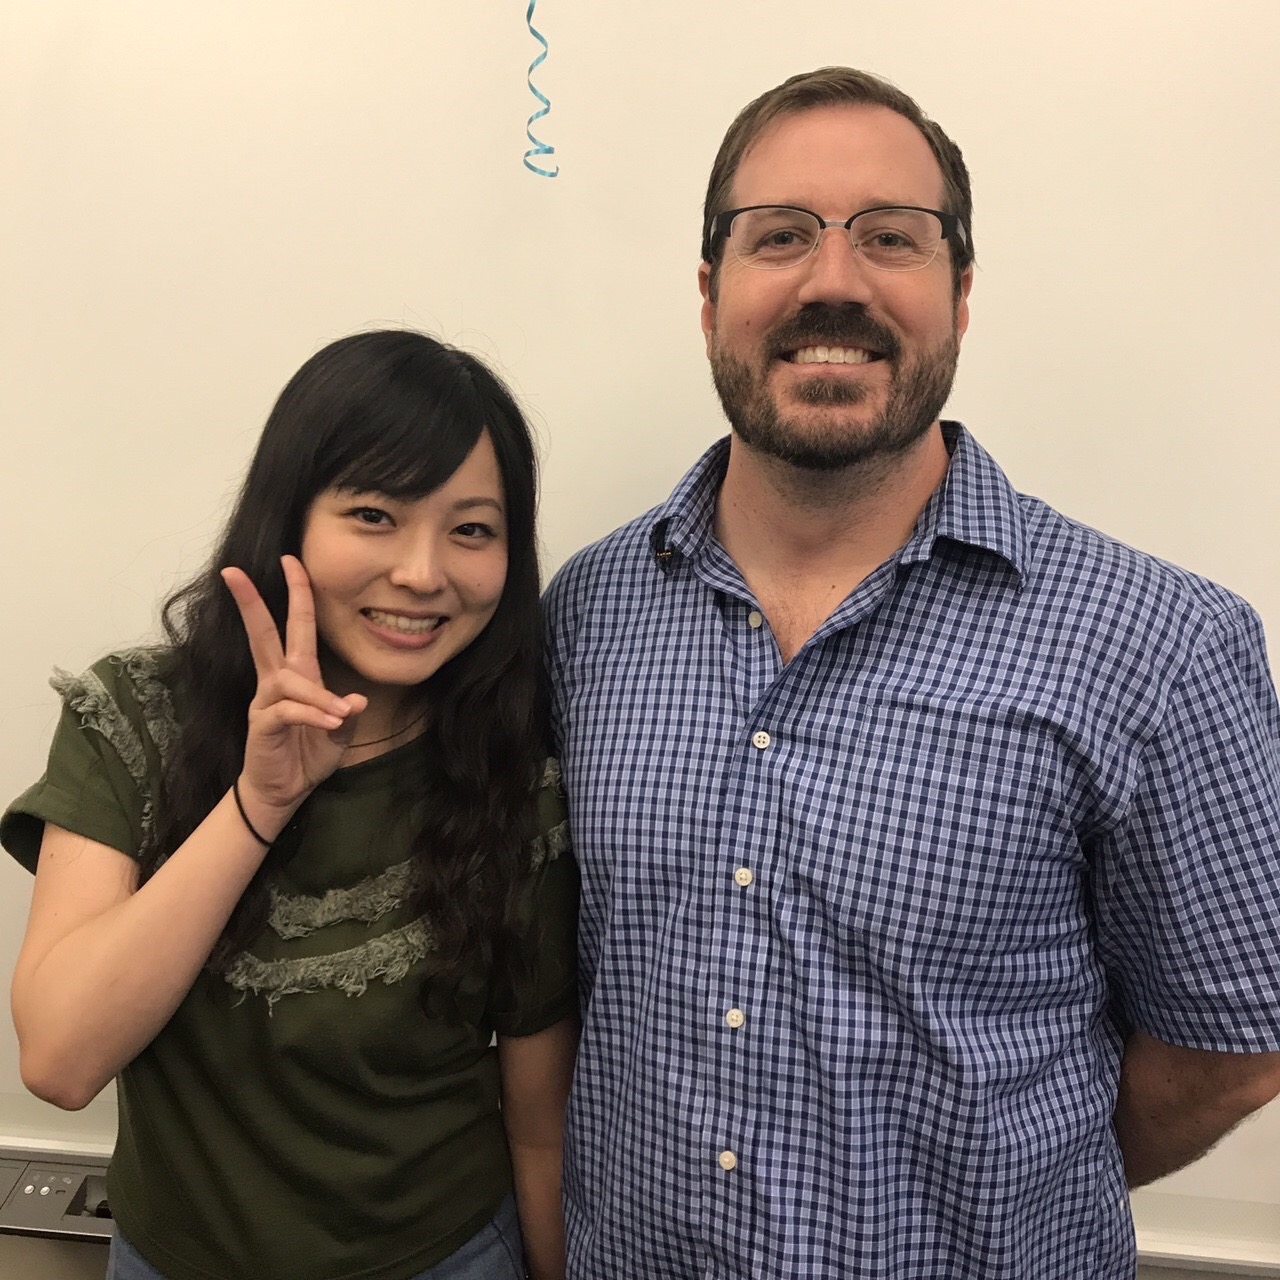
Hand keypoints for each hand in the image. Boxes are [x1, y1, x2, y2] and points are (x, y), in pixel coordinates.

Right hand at [221, 555, 367, 823]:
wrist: (284, 790)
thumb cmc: (309, 754)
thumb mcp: (339, 732)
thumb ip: (347, 713)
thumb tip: (358, 699)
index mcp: (298, 675)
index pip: (295, 626)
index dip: (295, 593)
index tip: (290, 559)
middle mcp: (277, 681)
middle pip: (263, 634)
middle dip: (251, 602)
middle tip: (233, 572)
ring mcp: (266, 701)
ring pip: (290, 681)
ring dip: (319, 697)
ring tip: (338, 716)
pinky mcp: (262, 724)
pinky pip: (289, 710)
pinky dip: (313, 715)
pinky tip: (330, 724)